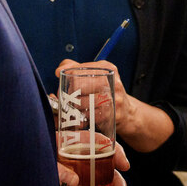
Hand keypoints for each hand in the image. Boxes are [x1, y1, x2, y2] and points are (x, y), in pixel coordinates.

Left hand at [56, 60, 173, 151]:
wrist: (127, 112)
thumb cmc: (105, 92)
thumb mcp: (95, 75)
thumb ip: (75, 68)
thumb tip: (59, 70)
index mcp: (107, 68)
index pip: (79, 68)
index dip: (67, 76)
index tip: (62, 81)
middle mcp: (112, 81)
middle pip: (78, 85)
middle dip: (69, 93)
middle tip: (66, 98)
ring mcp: (114, 98)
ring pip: (82, 102)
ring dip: (74, 107)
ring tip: (74, 107)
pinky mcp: (113, 115)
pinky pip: (90, 116)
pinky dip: (82, 117)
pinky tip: (83, 115)